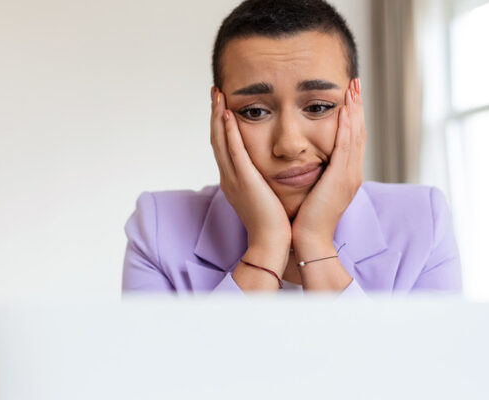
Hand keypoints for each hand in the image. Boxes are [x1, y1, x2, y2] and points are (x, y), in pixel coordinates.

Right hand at [209, 87, 291, 263]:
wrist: (271, 243)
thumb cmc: (274, 223)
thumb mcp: (264, 196)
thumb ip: (261, 181)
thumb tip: (268, 170)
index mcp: (233, 180)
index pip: (223, 146)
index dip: (220, 124)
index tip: (221, 105)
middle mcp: (229, 177)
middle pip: (216, 139)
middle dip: (214, 114)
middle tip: (215, 91)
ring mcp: (234, 179)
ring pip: (220, 141)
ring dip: (217, 116)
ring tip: (217, 94)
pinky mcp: (245, 181)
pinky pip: (234, 152)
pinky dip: (228, 132)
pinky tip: (227, 115)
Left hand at [291, 78, 364, 248]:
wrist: (309, 240)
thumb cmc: (306, 219)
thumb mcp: (315, 191)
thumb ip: (316, 175)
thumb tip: (309, 162)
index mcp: (346, 175)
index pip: (352, 139)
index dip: (352, 116)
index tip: (349, 96)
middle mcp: (352, 173)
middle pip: (359, 132)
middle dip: (357, 106)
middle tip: (355, 83)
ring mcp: (350, 176)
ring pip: (355, 135)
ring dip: (355, 109)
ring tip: (352, 88)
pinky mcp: (341, 179)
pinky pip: (346, 146)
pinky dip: (347, 126)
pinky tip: (344, 109)